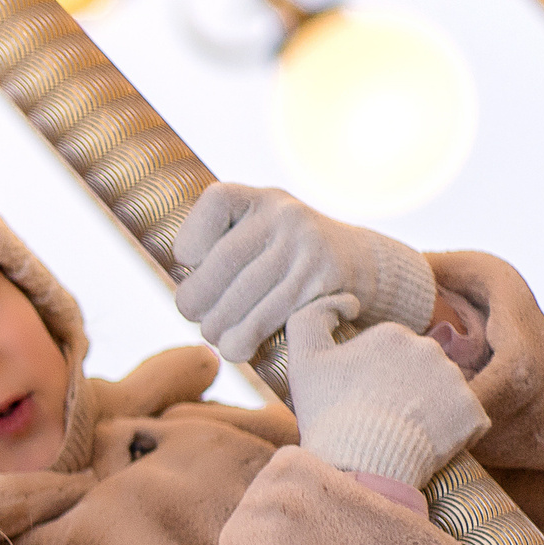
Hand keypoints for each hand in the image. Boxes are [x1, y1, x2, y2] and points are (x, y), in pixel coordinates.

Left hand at [175, 184, 435, 361]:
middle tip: (194, 317)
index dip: (190, 246)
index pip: (214, 206)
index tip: (192, 266)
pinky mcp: (326, 278)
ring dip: (220, 325)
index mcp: (258, 196)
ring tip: (214, 335)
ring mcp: (308, 244)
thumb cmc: (283, 253)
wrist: (358, 262)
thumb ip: (216, 246)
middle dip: (198, 298)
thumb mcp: (253, 230)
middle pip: (224, 260)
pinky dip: (247, 337)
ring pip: (247, 292)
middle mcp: (285, 213)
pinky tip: (237, 348)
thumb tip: (185, 296)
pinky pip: (276, 313)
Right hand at [285, 295, 489, 490]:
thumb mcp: (303, 359)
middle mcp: (430, 349)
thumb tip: (348, 301)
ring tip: (401, 432)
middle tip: (379, 416)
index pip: (388, 352)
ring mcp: (456, 382)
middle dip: (404, 388)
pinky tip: (425, 444)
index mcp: (393, 334)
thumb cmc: (329, 413)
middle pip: (417, 369)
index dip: (371, 376)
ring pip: (442, 392)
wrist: (363, 462)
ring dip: (428, 409)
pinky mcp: (475, 414)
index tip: (358, 397)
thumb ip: (312, 317)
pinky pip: (465, 420)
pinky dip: (450, 433)